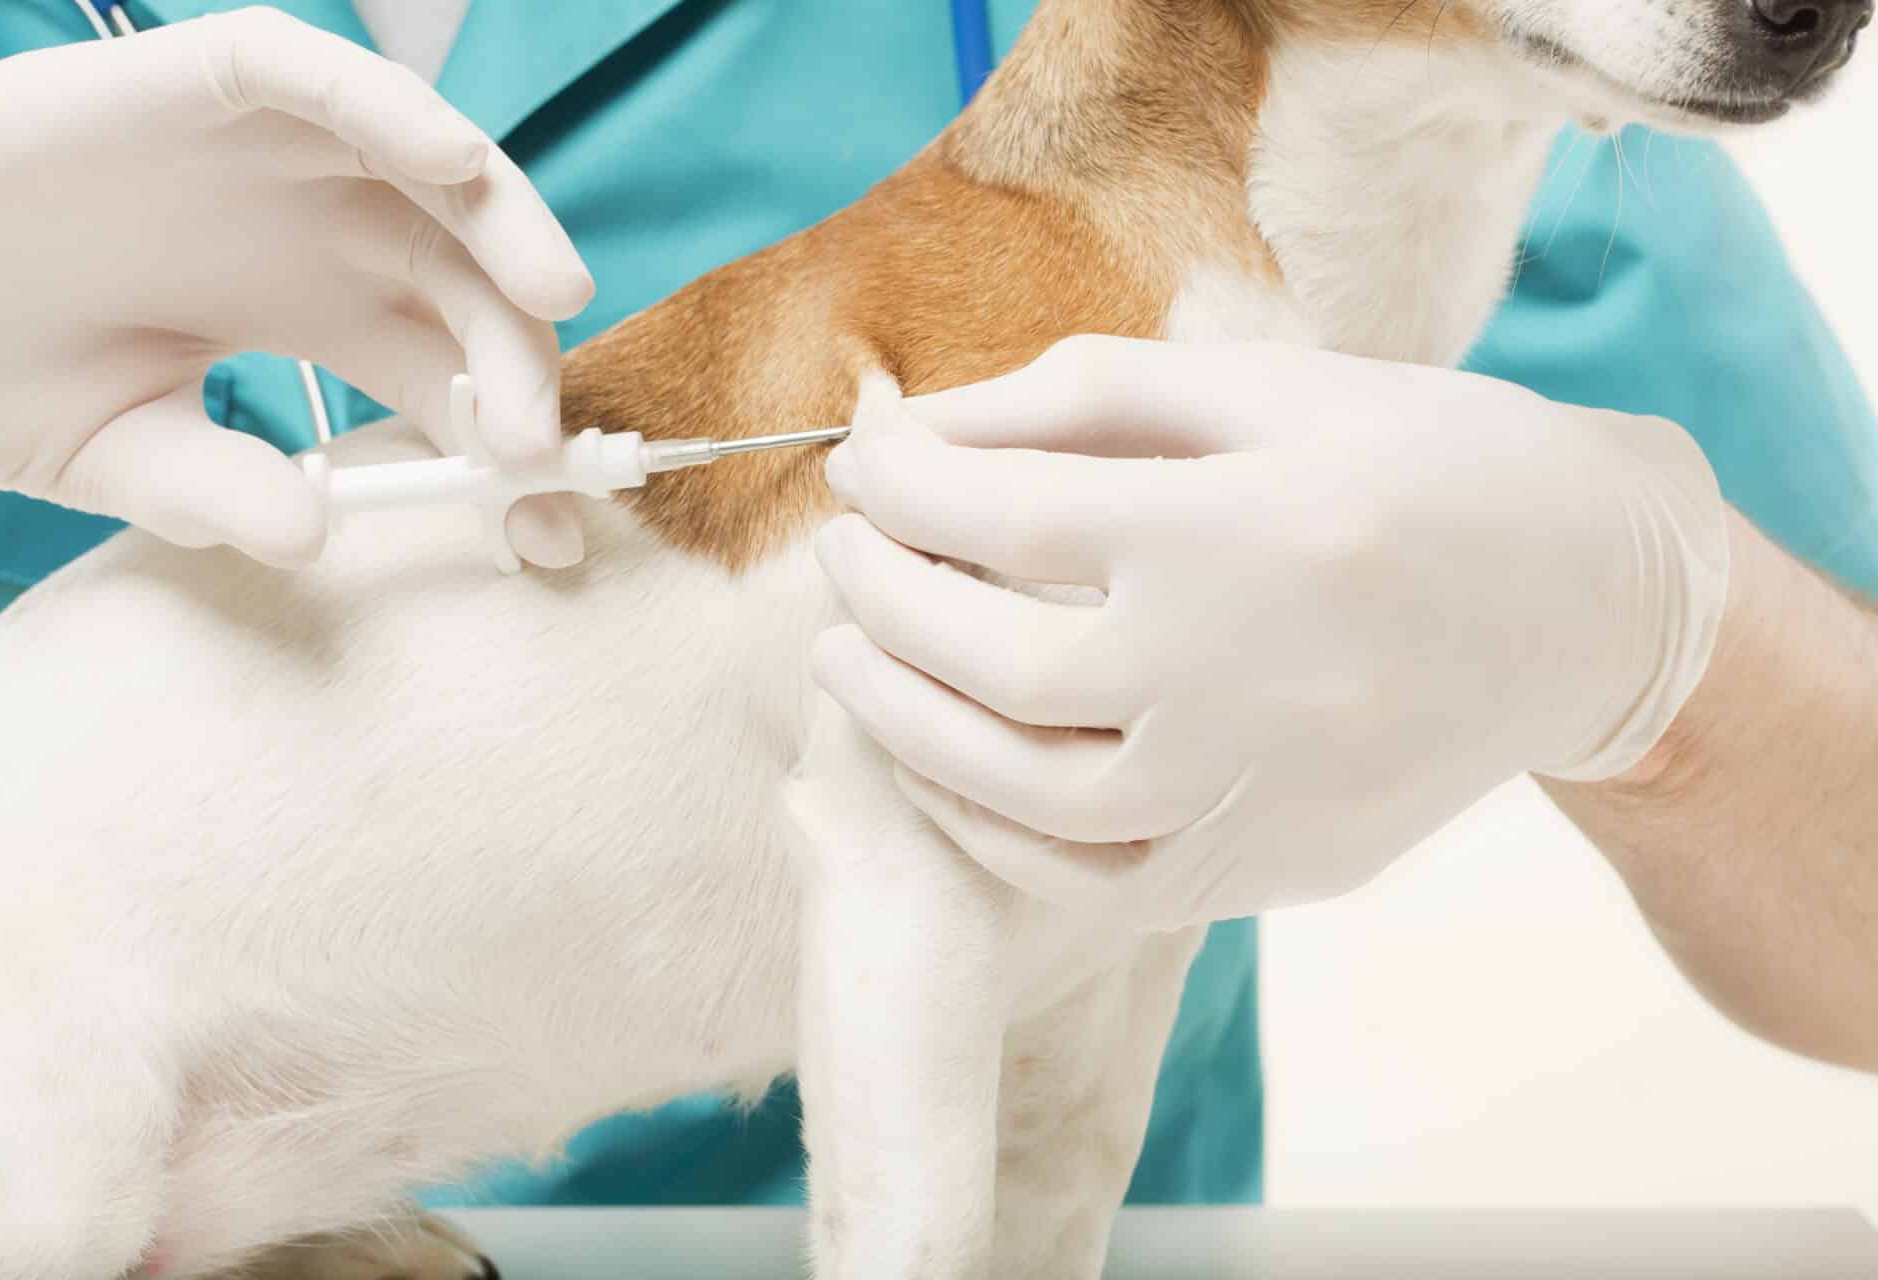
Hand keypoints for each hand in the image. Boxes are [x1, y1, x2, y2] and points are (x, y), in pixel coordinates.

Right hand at [0, 8, 593, 566]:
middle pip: (466, 278)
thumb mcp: (122, 450)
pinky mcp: (210, 82)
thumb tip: (312, 531)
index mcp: (324, 316)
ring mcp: (277, 154)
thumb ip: (214, 490)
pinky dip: (388, 104)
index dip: (510, 450)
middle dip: (520, 355)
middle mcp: (323, 231)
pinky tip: (450, 161)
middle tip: (536, 441)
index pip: (451, 378)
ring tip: (554, 293)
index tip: (553, 532)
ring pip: (427, 168)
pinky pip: (315, 74)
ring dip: (504, 220)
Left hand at [813, 337, 1729, 927]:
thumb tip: (917, 435)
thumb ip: (1084, 396)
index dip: (903, 489)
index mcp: (1248, 528)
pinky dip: (991, 828)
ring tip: (851, 659)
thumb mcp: (1271, 386)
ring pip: (1026, 794)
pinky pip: (1093, 879)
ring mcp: (1263, 792)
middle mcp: (1248, 676)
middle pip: (994, 665)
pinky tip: (943, 766)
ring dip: (905, 726)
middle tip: (839, 557)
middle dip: (880, 603)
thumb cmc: (1427, 465)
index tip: (864, 470)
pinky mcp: (1276, 868)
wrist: (1590, 605)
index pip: (1006, 515)